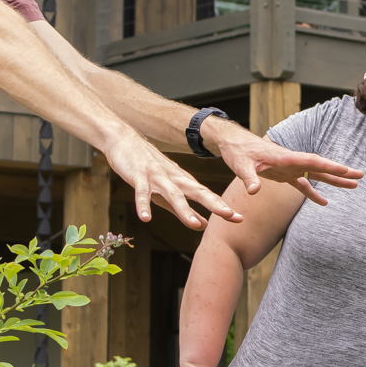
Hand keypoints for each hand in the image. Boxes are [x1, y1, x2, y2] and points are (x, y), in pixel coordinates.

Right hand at [105, 126, 225, 227]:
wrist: (124, 140)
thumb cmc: (148, 167)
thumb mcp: (168, 189)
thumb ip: (184, 209)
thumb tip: (202, 226)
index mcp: (182, 181)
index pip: (206, 195)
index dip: (222, 207)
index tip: (240, 218)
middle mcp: (174, 179)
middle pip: (197, 193)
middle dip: (214, 204)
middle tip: (231, 215)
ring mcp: (156, 177)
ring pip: (172, 194)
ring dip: (183, 210)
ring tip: (193, 224)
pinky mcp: (138, 177)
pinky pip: (142, 193)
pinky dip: (143, 205)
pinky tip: (145, 218)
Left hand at [208, 120, 359, 206]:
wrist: (234, 144)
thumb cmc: (238, 152)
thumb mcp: (240, 165)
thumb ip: (249, 178)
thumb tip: (254, 191)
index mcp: (285, 157)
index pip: (311, 162)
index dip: (329, 166)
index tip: (345, 170)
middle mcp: (292, 161)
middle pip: (320, 167)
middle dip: (340, 171)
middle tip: (361, 175)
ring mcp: (290, 168)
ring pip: (316, 175)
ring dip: (334, 180)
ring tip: (353, 186)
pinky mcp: (284, 174)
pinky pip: (302, 185)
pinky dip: (313, 193)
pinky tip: (324, 202)